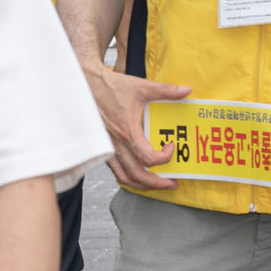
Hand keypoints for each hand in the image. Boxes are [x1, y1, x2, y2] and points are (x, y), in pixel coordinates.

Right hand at [87, 66, 190, 190]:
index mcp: (127, 132)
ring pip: (124, 176)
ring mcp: (108, 148)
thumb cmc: (109, 87)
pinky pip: (115, 170)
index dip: (164, 157)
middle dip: (156, 183)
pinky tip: (137, 173)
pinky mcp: (103, 148)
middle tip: (171, 183)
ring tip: (155, 183)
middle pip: (136, 175)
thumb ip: (165, 91)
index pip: (148, 158)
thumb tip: (185, 91)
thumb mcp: (141, 87)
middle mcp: (116, 144)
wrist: (84, 86)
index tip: (171, 146)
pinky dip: (128, 176)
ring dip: (141, 184)